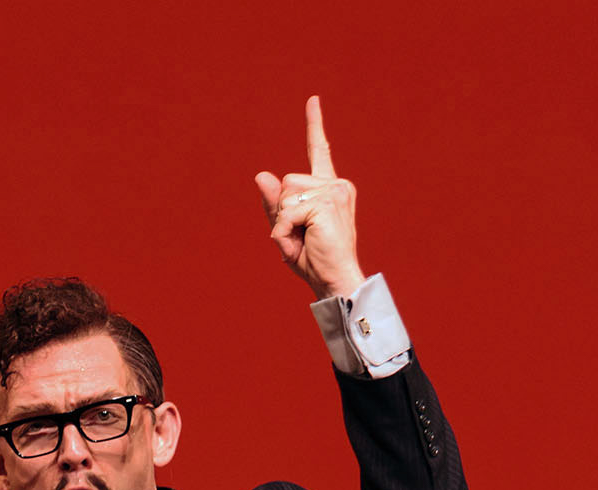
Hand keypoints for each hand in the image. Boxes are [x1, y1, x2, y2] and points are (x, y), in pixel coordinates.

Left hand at [255, 95, 363, 298]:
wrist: (336, 282)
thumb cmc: (315, 261)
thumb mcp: (287, 231)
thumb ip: (274, 205)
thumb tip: (261, 175)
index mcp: (330, 188)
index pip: (320, 151)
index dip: (314, 125)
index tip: (312, 100)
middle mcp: (336, 185)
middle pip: (287, 181)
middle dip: (283, 212)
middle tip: (301, 237)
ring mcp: (333, 192)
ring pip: (285, 194)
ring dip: (284, 222)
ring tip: (302, 241)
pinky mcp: (325, 202)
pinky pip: (286, 211)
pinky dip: (284, 231)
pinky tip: (299, 243)